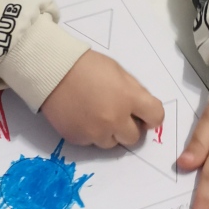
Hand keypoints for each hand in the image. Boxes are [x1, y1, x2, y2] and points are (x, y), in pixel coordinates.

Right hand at [41, 50, 163, 148]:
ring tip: (97, 114)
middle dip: (129, 127)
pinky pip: (92, 142)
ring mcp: (96, 132)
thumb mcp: (119, 72)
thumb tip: (143, 109)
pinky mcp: (78, 139)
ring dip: (110, 132)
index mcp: (129, 98)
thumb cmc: (87, 66)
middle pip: (134, 137)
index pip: (156, 117)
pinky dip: (91, 133)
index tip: (144, 114)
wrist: (53, 70)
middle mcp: (115, 120)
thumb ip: (134, 91)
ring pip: (112, 143)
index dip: (152, 116)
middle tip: (118, 114)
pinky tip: (83, 116)